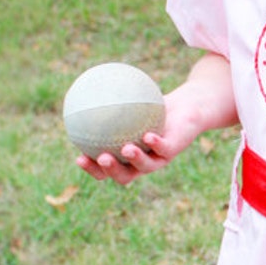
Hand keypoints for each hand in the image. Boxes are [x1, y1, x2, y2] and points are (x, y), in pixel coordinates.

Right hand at [76, 85, 211, 185]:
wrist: (186, 107)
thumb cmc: (153, 105)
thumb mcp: (130, 101)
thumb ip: (109, 101)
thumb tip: (83, 88)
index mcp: (127, 158)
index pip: (106, 169)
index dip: (92, 169)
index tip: (79, 158)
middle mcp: (142, 163)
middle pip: (124, 176)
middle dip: (111, 170)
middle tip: (101, 158)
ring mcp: (159, 158)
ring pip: (145, 167)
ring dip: (135, 159)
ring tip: (126, 149)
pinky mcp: (174, 150)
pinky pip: (163, 148)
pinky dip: (155, 144)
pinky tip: (147, 136)